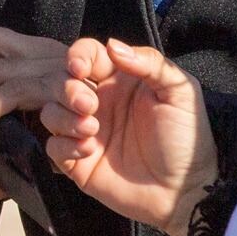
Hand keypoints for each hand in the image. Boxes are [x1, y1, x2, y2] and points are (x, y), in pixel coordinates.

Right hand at [41, 39, 218, 235]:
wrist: (186, 190)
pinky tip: (89, 151)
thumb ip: (150, 62)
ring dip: (63, 117)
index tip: (80, 68)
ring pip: (50, 112)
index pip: (87, 55)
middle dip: (67, 89)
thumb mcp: (180, 91)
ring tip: (92, 129)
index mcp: (119, 79)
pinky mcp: (78, 163)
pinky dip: (64, 146)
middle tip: (89, 105)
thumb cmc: (187, 137)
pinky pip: (52, 147)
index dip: (77, 55)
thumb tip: (112, 45)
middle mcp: (97, 102)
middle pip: (60, 80)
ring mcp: (86, 132)